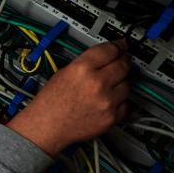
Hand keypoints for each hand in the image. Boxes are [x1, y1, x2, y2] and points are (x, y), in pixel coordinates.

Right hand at [7, 40, 131, 156]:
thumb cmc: (51, 103)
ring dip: (119, 84)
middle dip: (122, 62)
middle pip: (123, 65)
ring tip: (103, 89)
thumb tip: (106, 58)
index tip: (123, 45)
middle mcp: (97, 84)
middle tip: (119, 63)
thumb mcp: (64, 72)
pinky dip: (117, 102)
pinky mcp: (112, 117)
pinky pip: (124, 103)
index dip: (119, 46)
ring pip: (126, 85)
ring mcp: (107, 102)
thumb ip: (87, 63)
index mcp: (82, 69)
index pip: (110, 50)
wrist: (47, 127)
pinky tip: (103, 102)